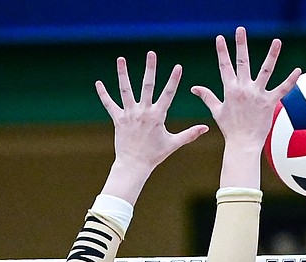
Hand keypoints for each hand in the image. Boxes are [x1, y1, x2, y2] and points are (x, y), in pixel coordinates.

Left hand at [96, 51, 208, 175]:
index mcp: (158, 116)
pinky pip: (109, 104)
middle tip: (151, 53)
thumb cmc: (155, 155)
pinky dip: (103, 94)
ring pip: (126, 90)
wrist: (134, 165)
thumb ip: (190, 134)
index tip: (178, 66)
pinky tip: (98, 83)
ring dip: (123, 74)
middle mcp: (143, 112)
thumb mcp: (174, 143)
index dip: (174, 80)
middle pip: (147, 86)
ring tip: (121, 59)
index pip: (168, 94)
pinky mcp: (118, 119)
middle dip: (150, 69)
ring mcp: (129, 114)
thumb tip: (206, 128)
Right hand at [192, 28, 300, 149]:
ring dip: (272, 55)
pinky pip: (282, 89)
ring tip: (277, 41)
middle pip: (242, 62)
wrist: (243, 144)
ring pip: (265, 71)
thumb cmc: (230, 129)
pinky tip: (299, 70)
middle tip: (240, 30)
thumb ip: (207, 96)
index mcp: (230, 90)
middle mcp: (244, 89)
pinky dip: (291, 80)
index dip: (222, 51)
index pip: (224, 66)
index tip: (220, 38)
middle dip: (241, 45)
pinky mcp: (270, 103)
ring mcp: (257, 95)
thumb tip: (194, 88)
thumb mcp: (216, 110)